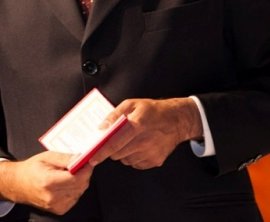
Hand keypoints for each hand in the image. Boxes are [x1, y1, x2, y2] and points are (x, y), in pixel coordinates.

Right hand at [0, 152, 92, 214]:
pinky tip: (65, 182)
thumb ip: (65, 158)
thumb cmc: (31, 169)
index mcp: (48, 182)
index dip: (86, 168)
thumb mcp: (47, 157)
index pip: (76, 177)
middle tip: (78, 164)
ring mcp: (56, 205)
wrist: (18, 184)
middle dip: (84, 173)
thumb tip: (81, 157)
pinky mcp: (60, 210)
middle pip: (81, 185)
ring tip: (68, 173)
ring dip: (79, 181)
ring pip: (80, 191)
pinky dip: (74, 189)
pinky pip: (75, 197)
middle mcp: (53, 196)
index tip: (88, 160)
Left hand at [88, 97, 202, 169]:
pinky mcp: (155, 161)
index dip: (102, 152)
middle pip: (118, 154)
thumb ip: (115, 114)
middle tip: (116, 141)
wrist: (177, 120)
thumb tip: (102, 127)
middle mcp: (144, 141)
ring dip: (123, 153)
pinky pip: (136, 164)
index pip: (114, 143)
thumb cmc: (153, 110)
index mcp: (137, 125)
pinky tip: (139, 146)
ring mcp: (150, 153)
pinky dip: (133, 157)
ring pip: (126, 160)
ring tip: (131, 141)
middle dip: (112, 150)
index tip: (92, 158)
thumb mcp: (132, 104)